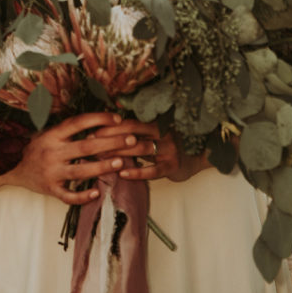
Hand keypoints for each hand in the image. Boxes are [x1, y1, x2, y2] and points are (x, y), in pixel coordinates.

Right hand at [1, 112, 139, 204]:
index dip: (99, 118)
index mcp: (53, 134)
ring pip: (80, 171)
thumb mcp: (49, 132)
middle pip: (85, 147)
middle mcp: (52, 151)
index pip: (79, 123)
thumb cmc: (38, 147)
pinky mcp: (50, 189)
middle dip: (110, 142)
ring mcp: (51, 172)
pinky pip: (68, 195)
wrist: (11, 167)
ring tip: (121, 163)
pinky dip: (82, 195)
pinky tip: (97, 193)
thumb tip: (101, 120)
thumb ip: (70, 129)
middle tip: (130, 140)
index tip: (118, 117)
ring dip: (102, 167)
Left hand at [89, 119, 213, 183]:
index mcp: (156, 123)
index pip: (129, 122)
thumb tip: (113, 118)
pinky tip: (123, 174)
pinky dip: (137, 172)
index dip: (111, 127)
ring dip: (119, 155)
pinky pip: (152, 170)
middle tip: (91, 145)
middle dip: (110, 140)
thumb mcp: (157, 132)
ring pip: (140, 150)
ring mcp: (169, 149)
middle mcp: (162, 133)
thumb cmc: (171, 144)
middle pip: (132, 134)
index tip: (92, 131)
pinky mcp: (173, 166)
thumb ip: (139, 128)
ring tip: (102, 160)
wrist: (199, 155)